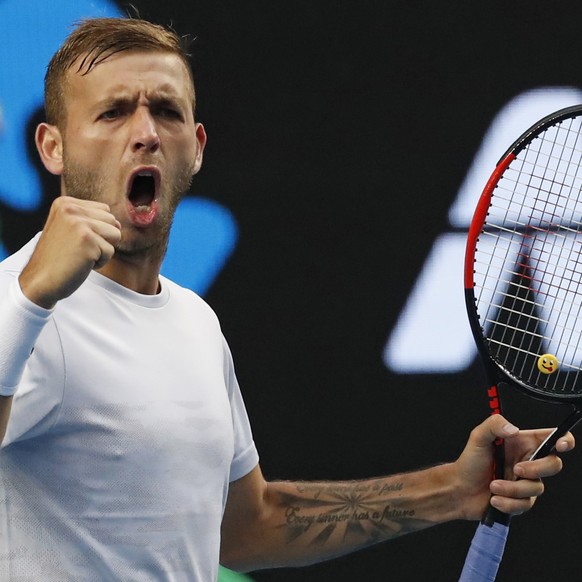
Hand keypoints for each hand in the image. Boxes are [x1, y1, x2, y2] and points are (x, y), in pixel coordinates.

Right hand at [19, 196, 120, 308]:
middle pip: (112, 221)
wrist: (40, 281)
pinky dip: (100, 262)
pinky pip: (110, 251)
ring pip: (115, 235)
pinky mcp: (87, 241)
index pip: (105, 210)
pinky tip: (80, 263)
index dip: (98, 229)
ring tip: (81, 255)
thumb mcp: (68, 229)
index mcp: (65, 203)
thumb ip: (89, 219)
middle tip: (79, 249)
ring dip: (103, 250)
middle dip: (103, 239)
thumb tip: (118, 224)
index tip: (76, 240)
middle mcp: (71, 209)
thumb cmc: (58, 258)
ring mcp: (79, 224)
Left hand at [453, 414, 574, 519]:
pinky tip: (494, 498)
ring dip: (512, 488)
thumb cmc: (469, 462)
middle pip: (553, 465)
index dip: (564, 440)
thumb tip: (513, 429)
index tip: (561, 445)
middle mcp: (528, 461)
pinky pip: (526, 504)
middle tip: (515, 469)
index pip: (551, 438)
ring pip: (537, 488)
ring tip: (493, 485)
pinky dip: (508, 502)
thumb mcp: (478, 437)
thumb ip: (494, 424)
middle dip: (536, 469)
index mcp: (521, 443)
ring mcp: (526, 482)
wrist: (459, 489)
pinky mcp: (522, 500)